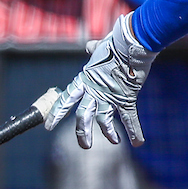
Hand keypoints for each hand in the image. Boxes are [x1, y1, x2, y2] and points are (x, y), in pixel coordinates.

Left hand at [44, 13, 156, 147]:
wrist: (130, 43)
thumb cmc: (115, 43)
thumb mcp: (100, 47)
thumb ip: (94, 49)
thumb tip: (90, 46)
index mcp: (84, 79)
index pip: (66, 99)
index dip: (57, 113)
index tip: (48, 126)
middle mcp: (94, 90)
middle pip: (82, 116)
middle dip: (82, 133)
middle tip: (84, 145)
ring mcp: (109, 95)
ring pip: (103, 120)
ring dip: (108, 133)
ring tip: (114, 142)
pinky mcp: (126, 97)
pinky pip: (129, 118)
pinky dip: (134, 131)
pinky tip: (138, 142)